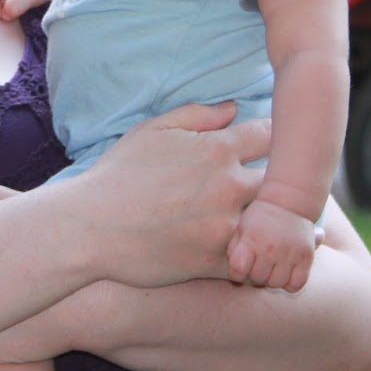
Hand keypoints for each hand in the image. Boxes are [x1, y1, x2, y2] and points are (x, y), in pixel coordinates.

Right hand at [70, 102, 269, 288]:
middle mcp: (228, 186)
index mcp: (216, 149)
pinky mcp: (215, 262)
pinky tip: (249, 252)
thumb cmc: (118, 174)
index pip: (270, 134)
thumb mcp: (153, 130)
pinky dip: (255, 256)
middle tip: (278, 185)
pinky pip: (253, 260)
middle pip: (280, 179)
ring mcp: (224, 226)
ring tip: (269, 222)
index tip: (269, 147)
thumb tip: (234, 108)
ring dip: (272, 220)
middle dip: (280, 180)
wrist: (89, 227)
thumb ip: (198, 115)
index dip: (273, 138)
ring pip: (272, 222)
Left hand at [226, 199, 316, 292]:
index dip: (237, 272)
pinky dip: (290, 283)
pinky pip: (296, 284)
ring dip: (273, 278)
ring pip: (277, 284)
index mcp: (251, 239)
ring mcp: (289, 253)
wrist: (289, 201)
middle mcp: (270, 248)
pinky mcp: (306, 257)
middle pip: (258, 279)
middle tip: (259, 262)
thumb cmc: (260, 217)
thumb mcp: (241, 227)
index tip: (241, 266)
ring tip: (272, 265)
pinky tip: (286, 272)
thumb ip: (234, 250)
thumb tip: (235, 275)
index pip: (238, 271)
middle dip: (255, 273)